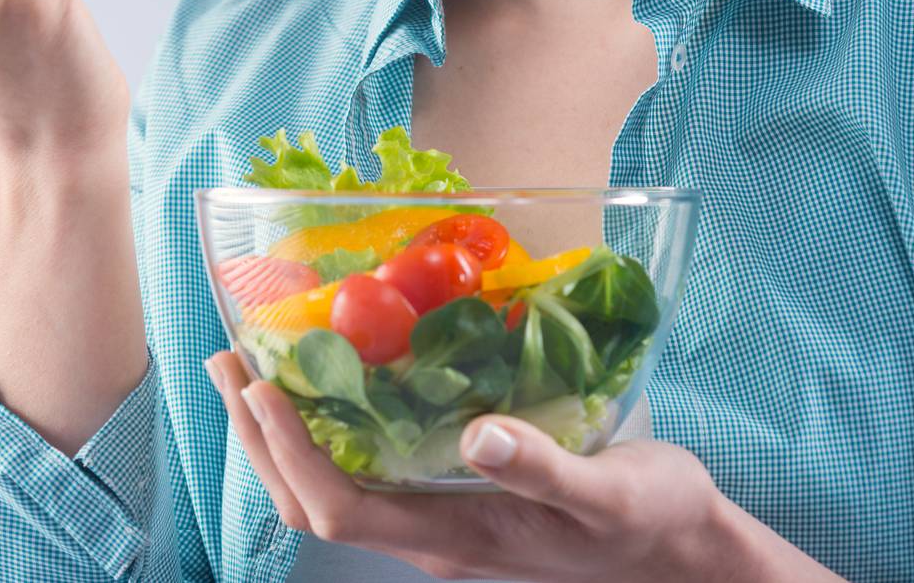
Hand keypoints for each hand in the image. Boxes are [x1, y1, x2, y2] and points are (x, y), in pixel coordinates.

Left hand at [204, 348, 838, 582]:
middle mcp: (432, 535)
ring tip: (252, 368)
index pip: (338, 509)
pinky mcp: (456, 500)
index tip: (260, 384)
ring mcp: (441, 521)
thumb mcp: (612, 490)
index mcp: (456, 536)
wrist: (687, 555)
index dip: (288, 452)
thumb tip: (478, 435)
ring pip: (331, 489)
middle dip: (259, 436)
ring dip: (281, 433)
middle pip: (313, 502)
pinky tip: (335, 385)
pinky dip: (328, 429)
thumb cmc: (654, 521)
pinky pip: (367, 471)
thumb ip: (545, 467)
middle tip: (226, 358)